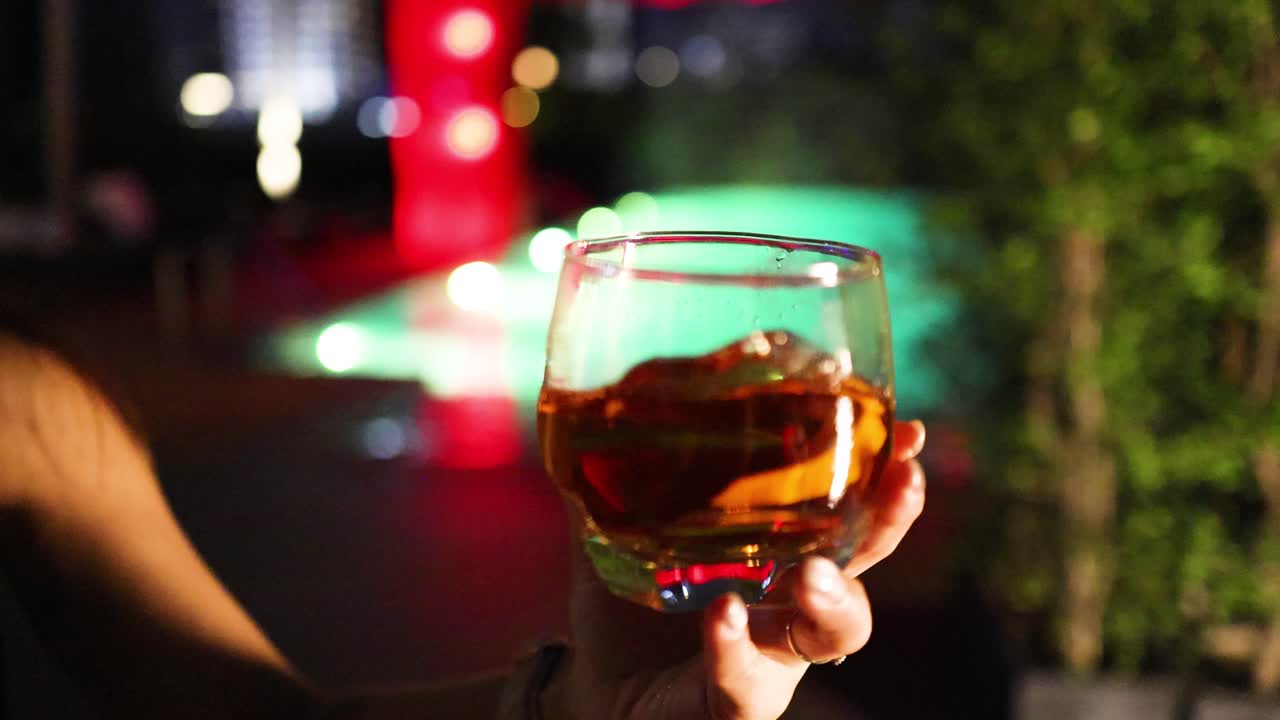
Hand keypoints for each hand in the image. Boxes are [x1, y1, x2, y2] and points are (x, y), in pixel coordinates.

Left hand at [544, 420, 926, 719]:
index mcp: (779, 549)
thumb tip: (594, 391)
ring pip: (831, 635)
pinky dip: (736, 648)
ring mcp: (769, 658)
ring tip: (813, 572)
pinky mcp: (731, 705)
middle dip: (890, 521)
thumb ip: (614, 470)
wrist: (594, 686)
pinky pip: (743, 683)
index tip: (909, 429)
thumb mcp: (617, 525)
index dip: (882, 472)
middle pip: (863, 563)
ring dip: (834, 599)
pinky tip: (724, 615)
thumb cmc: (624, 602)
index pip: (845, 506)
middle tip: (903, 479)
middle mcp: (789, 603)